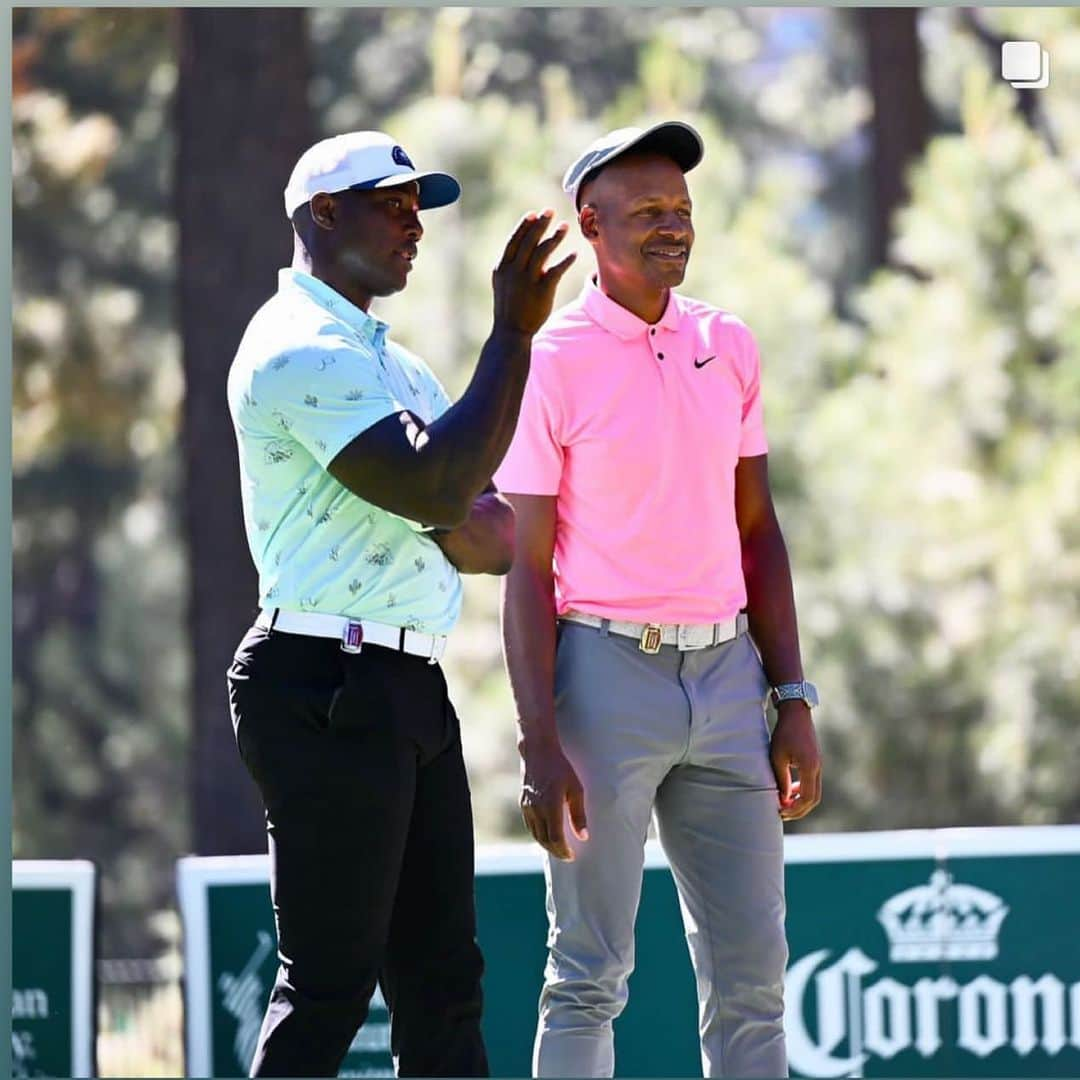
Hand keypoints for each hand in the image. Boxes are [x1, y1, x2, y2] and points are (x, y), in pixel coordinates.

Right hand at [492, 210, 576, 335]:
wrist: (511, 332)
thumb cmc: (509, 307)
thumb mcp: (504, 284)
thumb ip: (513, 265)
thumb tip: (526, 248)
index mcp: (502, 268)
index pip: (514, 240)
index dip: (524, 226)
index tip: (534, 214)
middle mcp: (514, 271)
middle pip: (529, 241)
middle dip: (540, 224)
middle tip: (550, 211)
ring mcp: (528, 281)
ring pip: (543, 252)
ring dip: (555, 237)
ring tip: (565, 226)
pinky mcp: (542, 291)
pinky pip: (557, 270)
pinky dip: (566, 261)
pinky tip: (574, 254)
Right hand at [519, 734, 588, 860]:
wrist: (538, 751)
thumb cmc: (561, 768)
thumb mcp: (576, 789)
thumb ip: (578, 814)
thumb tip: (583, 837)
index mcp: (551, 805)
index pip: (555, 838)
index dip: (564, 850)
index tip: (572, 856)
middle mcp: (536, 808)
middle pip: (544, 840)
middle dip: (556, 851)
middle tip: (567, 856)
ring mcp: (527, 806)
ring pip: (536, 834)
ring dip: (547, 845)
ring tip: (559, 849)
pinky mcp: (523, 803)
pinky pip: (530, 825)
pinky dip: (538, 835)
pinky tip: (547, 835)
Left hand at [770, 702, 821, 819]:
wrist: (796, 713)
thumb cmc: (784, 733)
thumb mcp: (778, 757)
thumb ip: (781, 779)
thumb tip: (781, 799)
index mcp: (810, 768)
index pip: (806, 798)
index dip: (794, 809)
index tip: (780, 811)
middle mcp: (818, 768)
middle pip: (814, 799)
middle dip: (799, 809)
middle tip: (783, 814)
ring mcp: (818, 764)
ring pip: (814, 792)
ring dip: (801, 801)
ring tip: (784, 804)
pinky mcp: (815, 761)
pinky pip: (812, 783)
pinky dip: (802, 791)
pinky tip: (789, 790)